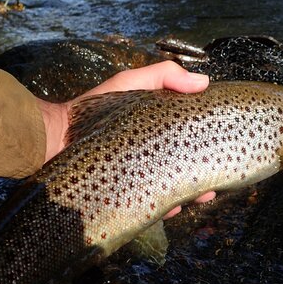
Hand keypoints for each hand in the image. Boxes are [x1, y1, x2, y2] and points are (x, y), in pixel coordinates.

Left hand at [36, 61, 214, 218]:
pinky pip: (151, 204)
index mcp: (159, 132)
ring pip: (172, 188)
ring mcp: (141, 176)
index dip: (208, 142)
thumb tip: (204, 82)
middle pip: (185, 167)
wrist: (57, 138)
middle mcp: (153, 155)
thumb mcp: (131, 83)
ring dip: (190, 194)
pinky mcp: (128, 195)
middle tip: (216, 181)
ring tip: (202, 195)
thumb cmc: (96, 107)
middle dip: (203, 175)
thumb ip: (164, 76)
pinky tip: (174, 207)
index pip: (189, 139)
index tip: (224, 144)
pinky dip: (165, 207)